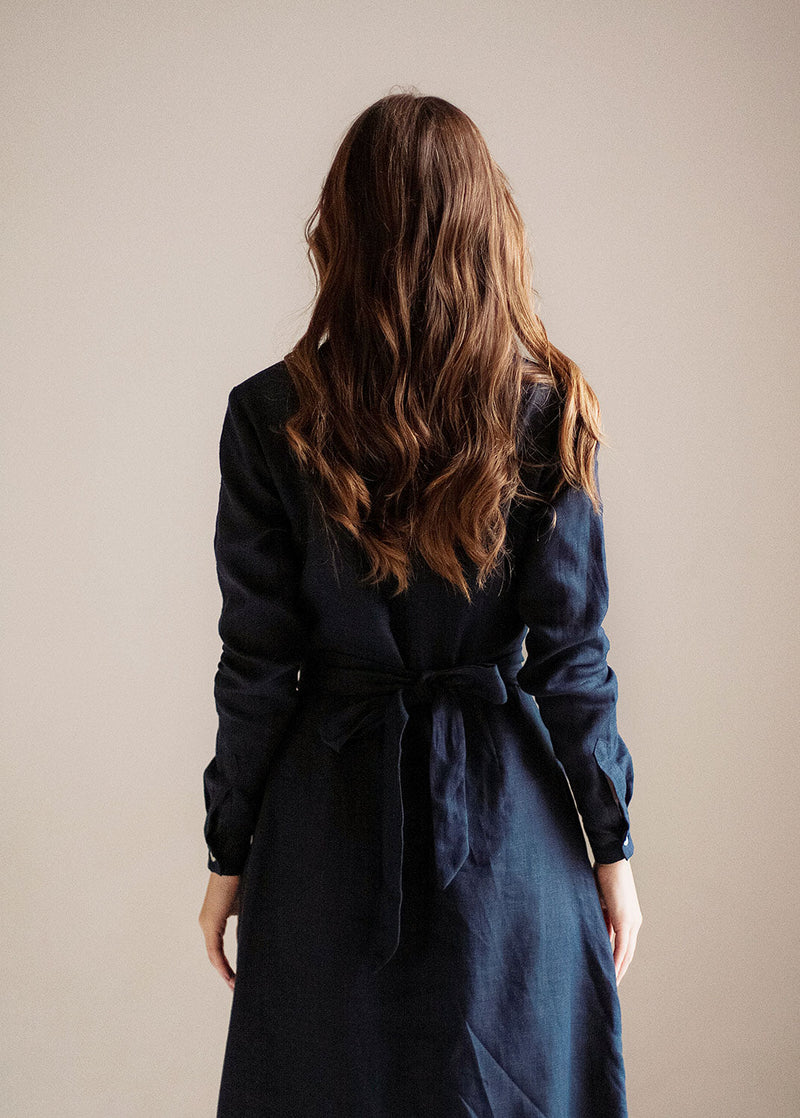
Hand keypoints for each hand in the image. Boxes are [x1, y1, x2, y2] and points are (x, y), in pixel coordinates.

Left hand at [199, 872, 241, 989]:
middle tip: (236, 987)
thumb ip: (244, 922)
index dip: (226, 966)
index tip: (236, 978)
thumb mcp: (244, 906)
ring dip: (223, 971)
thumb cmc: (240, 879)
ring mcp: (207, 923)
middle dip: (225, 973)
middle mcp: (206, 924)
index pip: (218, 950)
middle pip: (215, 956)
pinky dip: (221, 962)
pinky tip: (228, 974)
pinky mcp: (210, 921)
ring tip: (234, 985)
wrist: (232, 863)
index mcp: (213, 920)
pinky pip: (215, 949)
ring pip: (214, 955)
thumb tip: (252, 937)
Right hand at [592, 858, 641, 985]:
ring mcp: (631, 922)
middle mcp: (634, 922)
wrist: (610, 860)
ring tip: (611, 984)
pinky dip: (617, 960)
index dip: (618, 961)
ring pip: (626, 953)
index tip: (610, 973)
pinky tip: (612, 971)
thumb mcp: (600, 902)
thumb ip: (600, 919)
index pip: (624, 946)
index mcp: (628, 918)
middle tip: (611, 986)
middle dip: (620, 970)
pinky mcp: (625, 920)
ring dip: (619, 969)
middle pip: (628, 954)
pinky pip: (621, 946)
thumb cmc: (602, 876)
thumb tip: (593, 933)